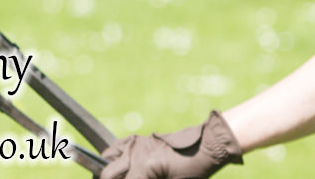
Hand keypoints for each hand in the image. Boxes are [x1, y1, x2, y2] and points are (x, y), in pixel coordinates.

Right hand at [101, 111, 242, 178]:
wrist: (206, 146)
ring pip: (108, 156)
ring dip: (108, 169)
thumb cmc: (194, 171)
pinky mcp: (140, 138)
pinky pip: (118, 146)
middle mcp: (136, 152)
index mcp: (144, 167)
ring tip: (114, 177)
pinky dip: (114, 157)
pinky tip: (121, 165)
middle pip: (107, 173)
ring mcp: (136, 143)